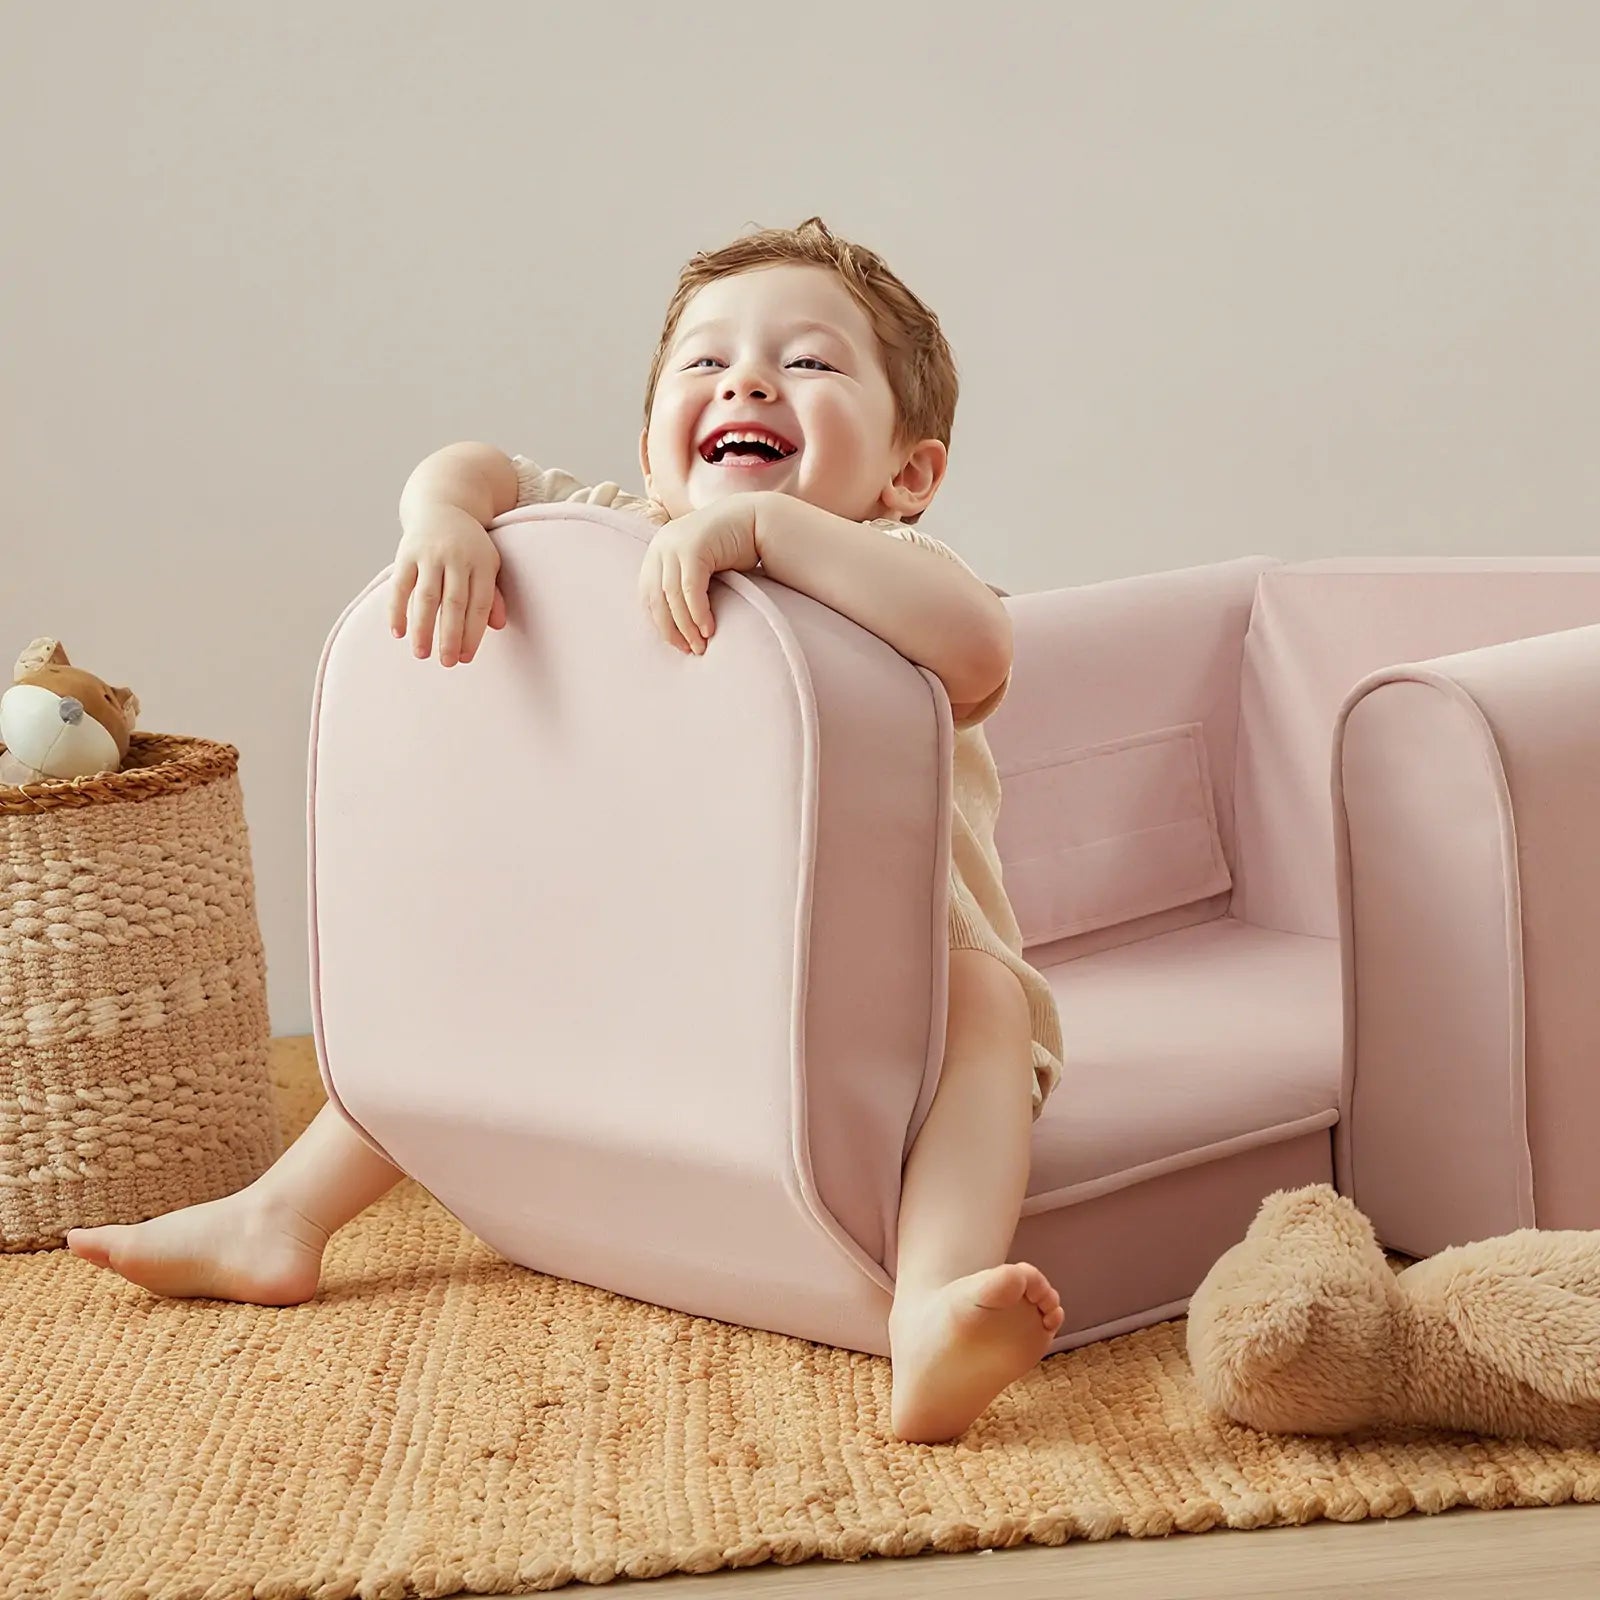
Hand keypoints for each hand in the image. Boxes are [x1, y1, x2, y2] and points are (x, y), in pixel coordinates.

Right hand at [388, 504, 507, 666]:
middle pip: (454, 603)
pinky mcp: (406, 553)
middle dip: (451, 636)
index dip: (474, 633)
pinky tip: (398, 633)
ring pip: (426, 597)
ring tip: (422, 654)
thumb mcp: (488, 563)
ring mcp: (430, 555)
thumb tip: (497, 625)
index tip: (467, 658)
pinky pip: (401, 586)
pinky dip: (397, 610)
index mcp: (482, 562)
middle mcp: (456, 557)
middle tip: (448, 663)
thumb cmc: (469, 546)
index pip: (479, 604)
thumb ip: (492, 594)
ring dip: (423, 628)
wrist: (441, 505)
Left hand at [637, 494, 760, 655]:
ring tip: (700, 645)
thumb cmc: (731, 549)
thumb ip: (684, 586)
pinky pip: (690, 588)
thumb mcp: (700, 568)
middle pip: (656, 598)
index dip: (660, 623)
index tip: (678, 644)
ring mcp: (675, 544)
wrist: (755, 520)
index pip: (648, 595)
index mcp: (657, 552)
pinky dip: (698, 612)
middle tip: (688, 650)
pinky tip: (708, 629)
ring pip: (671, 596)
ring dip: (686, 625)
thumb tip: (678, 625)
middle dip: (671, 629)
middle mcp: (661, 546)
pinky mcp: (694, 547)